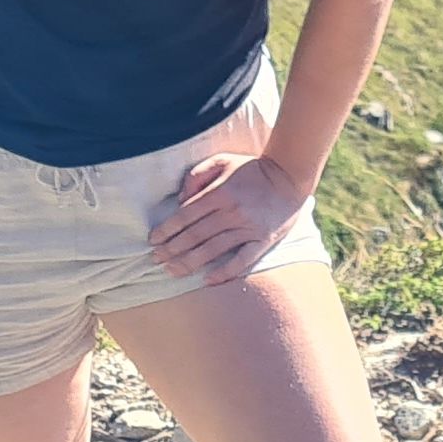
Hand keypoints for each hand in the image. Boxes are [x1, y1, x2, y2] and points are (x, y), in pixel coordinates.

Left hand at [148, 152, 307, 285]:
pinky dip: (224, 272)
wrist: (289, 176)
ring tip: (173, 271)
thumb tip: (180, 199)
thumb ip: (197, 175)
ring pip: (213, 250)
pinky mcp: (263, 240)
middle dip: (172, 249)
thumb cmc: (252, 169)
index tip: (153, 241)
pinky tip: (208, 280)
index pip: (186, 215)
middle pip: (195, 235)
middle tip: (156, 260)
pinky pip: (242, 261)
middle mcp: (232, 212)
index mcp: (220, 192)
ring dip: (190, 262)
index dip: (167, 230)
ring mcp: (248, 228)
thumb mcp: (222, 160)